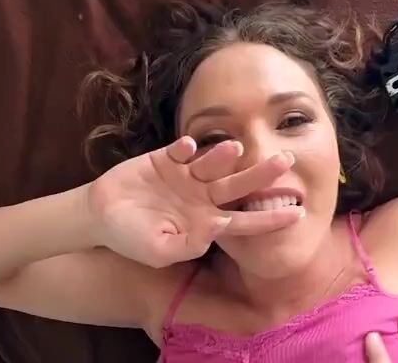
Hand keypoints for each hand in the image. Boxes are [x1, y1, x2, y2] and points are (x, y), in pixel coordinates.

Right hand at [86, 136, 303, 267]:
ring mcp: (187, 175)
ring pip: (214, 163)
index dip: (270, 218)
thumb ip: (185, 245)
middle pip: (238, 185)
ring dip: (224, 155)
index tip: (298, 213)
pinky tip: (188, 148)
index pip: (244, 221)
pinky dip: (187, 147)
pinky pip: (182, 150)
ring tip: (235, 147)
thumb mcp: (157, 251)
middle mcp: (202, 197)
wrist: (99, 214)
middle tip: (286, 161)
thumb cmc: (131, 238)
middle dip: (261, 174)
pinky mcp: (167, 158)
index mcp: (205, 222)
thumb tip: (214, 232)